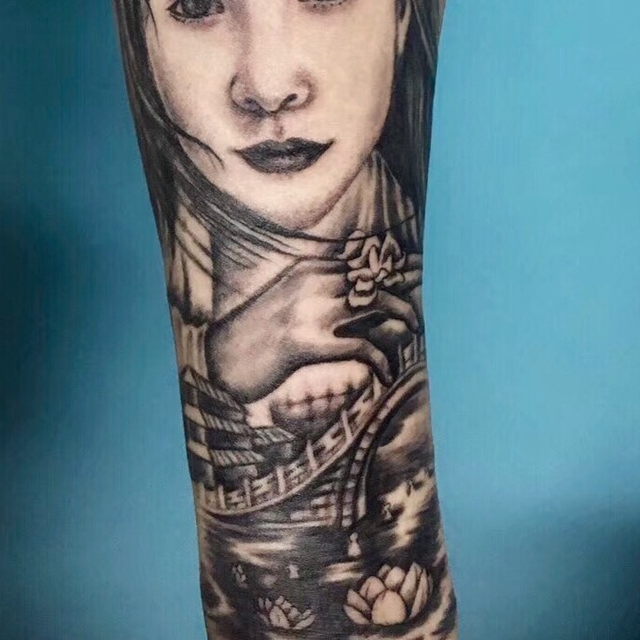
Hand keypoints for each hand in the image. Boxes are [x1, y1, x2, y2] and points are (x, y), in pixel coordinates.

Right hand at [205, 251, 421, 402]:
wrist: (226, 357)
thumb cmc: (258, 333)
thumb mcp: (288, 299)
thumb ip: (319, 289)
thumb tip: (357, 293)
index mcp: (308, 269)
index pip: (362, 265)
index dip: (391, 277)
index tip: (409, 287)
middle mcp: (312, 284)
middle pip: (373, 283)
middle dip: (400, 301)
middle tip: (413, 321)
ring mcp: (310, 311)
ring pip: (375, 308)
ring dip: (400, 324)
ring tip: (409, 338)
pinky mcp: (309, 342)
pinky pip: (362, 347)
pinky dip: (381, 362)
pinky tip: (385, 375)